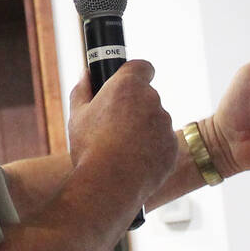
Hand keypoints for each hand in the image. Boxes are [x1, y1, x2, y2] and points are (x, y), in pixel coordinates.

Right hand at [68, 60, 177, 203]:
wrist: (110, 184)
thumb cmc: (90, 148)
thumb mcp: (77, 115)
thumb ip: (83, 90)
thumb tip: (86, 74)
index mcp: (128, 86)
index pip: (143, 66)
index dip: (135, 73)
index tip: (127, 84)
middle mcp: (152, 100)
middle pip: (147, 96)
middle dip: (135, 106)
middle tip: (115, 124)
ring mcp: (165, 124)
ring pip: (155, 120)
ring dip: (144, 128)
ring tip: (122, 148)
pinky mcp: (172, 147)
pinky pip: (162, 142)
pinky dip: (152, 149)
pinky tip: (133, 162)